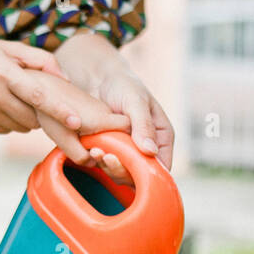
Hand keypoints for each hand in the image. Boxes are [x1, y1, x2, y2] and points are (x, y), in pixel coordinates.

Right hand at [0, 34, 71, 134]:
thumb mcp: (8, 47)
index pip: (38, 97)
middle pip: (32, 118)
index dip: (60, 111)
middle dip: (44, 114)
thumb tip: (64, 79)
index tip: (77, 123)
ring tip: (19, 99)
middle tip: (43, 102)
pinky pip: (6, 130)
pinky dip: (11, 121)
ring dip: (27, 118)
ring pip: (21, 127)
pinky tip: (3, 105)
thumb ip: (39, 60)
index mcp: (4, 74)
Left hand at [12, 32, 174, 181]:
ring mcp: (127, 151)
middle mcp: (146, 148)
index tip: (131, 166)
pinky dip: (99, 161)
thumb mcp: (136, 101)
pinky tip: (91, 150)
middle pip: (140, 174)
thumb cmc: (123, 85)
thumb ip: (143, 125)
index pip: (162, 167)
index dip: (149, 173)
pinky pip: (106, 165)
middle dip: (124, 170)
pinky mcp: (109, 150)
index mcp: (161, 137)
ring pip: (122, 172)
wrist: (98, 78)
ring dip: (109, 167)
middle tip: (108, 157)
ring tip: (96, 151)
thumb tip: (150, 151)